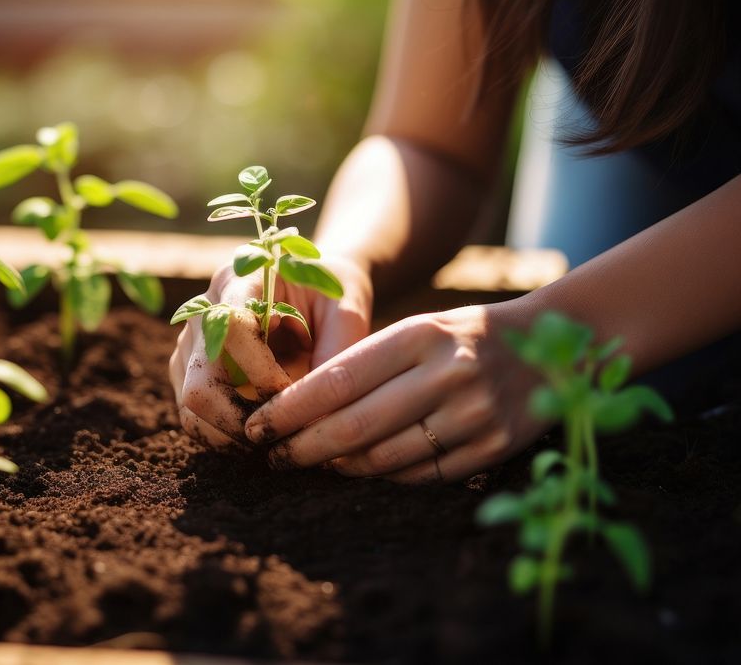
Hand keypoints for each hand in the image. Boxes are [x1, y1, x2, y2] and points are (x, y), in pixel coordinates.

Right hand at [168, 255, 372, 447]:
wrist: (312, 281)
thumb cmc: (331, 292)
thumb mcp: (346, 310)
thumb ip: (336, 355)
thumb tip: (322, 417)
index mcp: (240, 281)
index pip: (231, 330)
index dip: (262, 373)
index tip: (294, 391)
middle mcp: (203, 311)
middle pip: (199, 382)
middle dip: (241, 420)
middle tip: (282, 434)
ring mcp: (190, 342)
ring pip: (191, 406)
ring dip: (232, 434)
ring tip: (275, 438)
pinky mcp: (187, 369)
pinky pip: (192, 416)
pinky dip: (224, 435)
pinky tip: (260, 431)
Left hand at [243, 303, 545, 481]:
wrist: (549, 345)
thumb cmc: (461, 338)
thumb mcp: (417, 329)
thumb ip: (364, 363)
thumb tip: (297, 412)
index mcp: (420, 335)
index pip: (338, 379)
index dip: (290, 410)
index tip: (258, 426)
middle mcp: (448, 374)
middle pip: (356, 425)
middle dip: (303, 447)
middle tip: (272, 457)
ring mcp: (474, 415)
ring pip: (384, 458)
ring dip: (339, 467)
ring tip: (311, 464)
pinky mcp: (492, 448)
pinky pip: (420, 477)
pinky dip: (382, 477)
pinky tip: (359, 471)